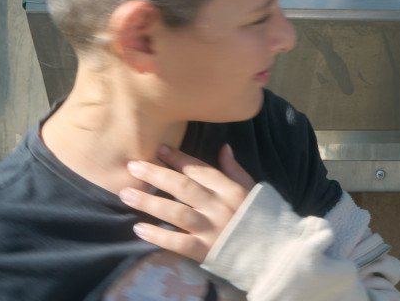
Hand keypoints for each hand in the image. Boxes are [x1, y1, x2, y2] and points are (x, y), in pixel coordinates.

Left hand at [120, 143, 256, 263]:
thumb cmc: (261, 218)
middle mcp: (217, 206)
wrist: (273, 252)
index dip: (178, 159)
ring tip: (126, 194)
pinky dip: (157, 235)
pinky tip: (138, 228)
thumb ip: (234, 170)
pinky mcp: (204, 250)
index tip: (159, 149)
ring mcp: (210, 228)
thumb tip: (223, 147)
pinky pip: (177, 242)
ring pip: (175, 212)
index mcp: (229, 189)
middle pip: (182, 187)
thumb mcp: (252, 189)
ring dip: (149, 202)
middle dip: (156, 175)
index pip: (199, 169)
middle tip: (132, 166)